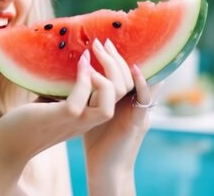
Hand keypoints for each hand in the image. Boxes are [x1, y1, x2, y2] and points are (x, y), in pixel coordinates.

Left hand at [0, 49, 116, 193]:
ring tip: (94, 53)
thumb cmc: (28, 122)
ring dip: (106, 74)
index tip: (108, 51)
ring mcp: (75, 120)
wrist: (9, 145)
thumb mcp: (52, 101)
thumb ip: (64, 88)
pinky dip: (82, 79)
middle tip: (105, 44)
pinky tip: (80, 63)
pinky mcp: (60, 117)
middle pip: (121, 95)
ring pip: (109, 102)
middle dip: (118, 66)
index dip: (121, 72)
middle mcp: (87, 120)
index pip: (119, 95)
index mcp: (88, 115)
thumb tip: (66, 63)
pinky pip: (81, 99)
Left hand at [83, 39, 162, 194]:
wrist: (103, 171)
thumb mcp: (90, 111)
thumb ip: (87, 94)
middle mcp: (134, 104)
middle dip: (116, 56)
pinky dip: (141, 81)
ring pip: (135, 80)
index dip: (117, 58)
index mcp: (124, 101)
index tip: (104, 44)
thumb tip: (70, 73)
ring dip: (120, 63)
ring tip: (103, 49)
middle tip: (101, 42)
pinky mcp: (138, 122)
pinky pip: (143, 97)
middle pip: (130, 72)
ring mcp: (139, 112)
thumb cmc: (93, 143)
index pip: (125, 74)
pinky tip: (133, 68)